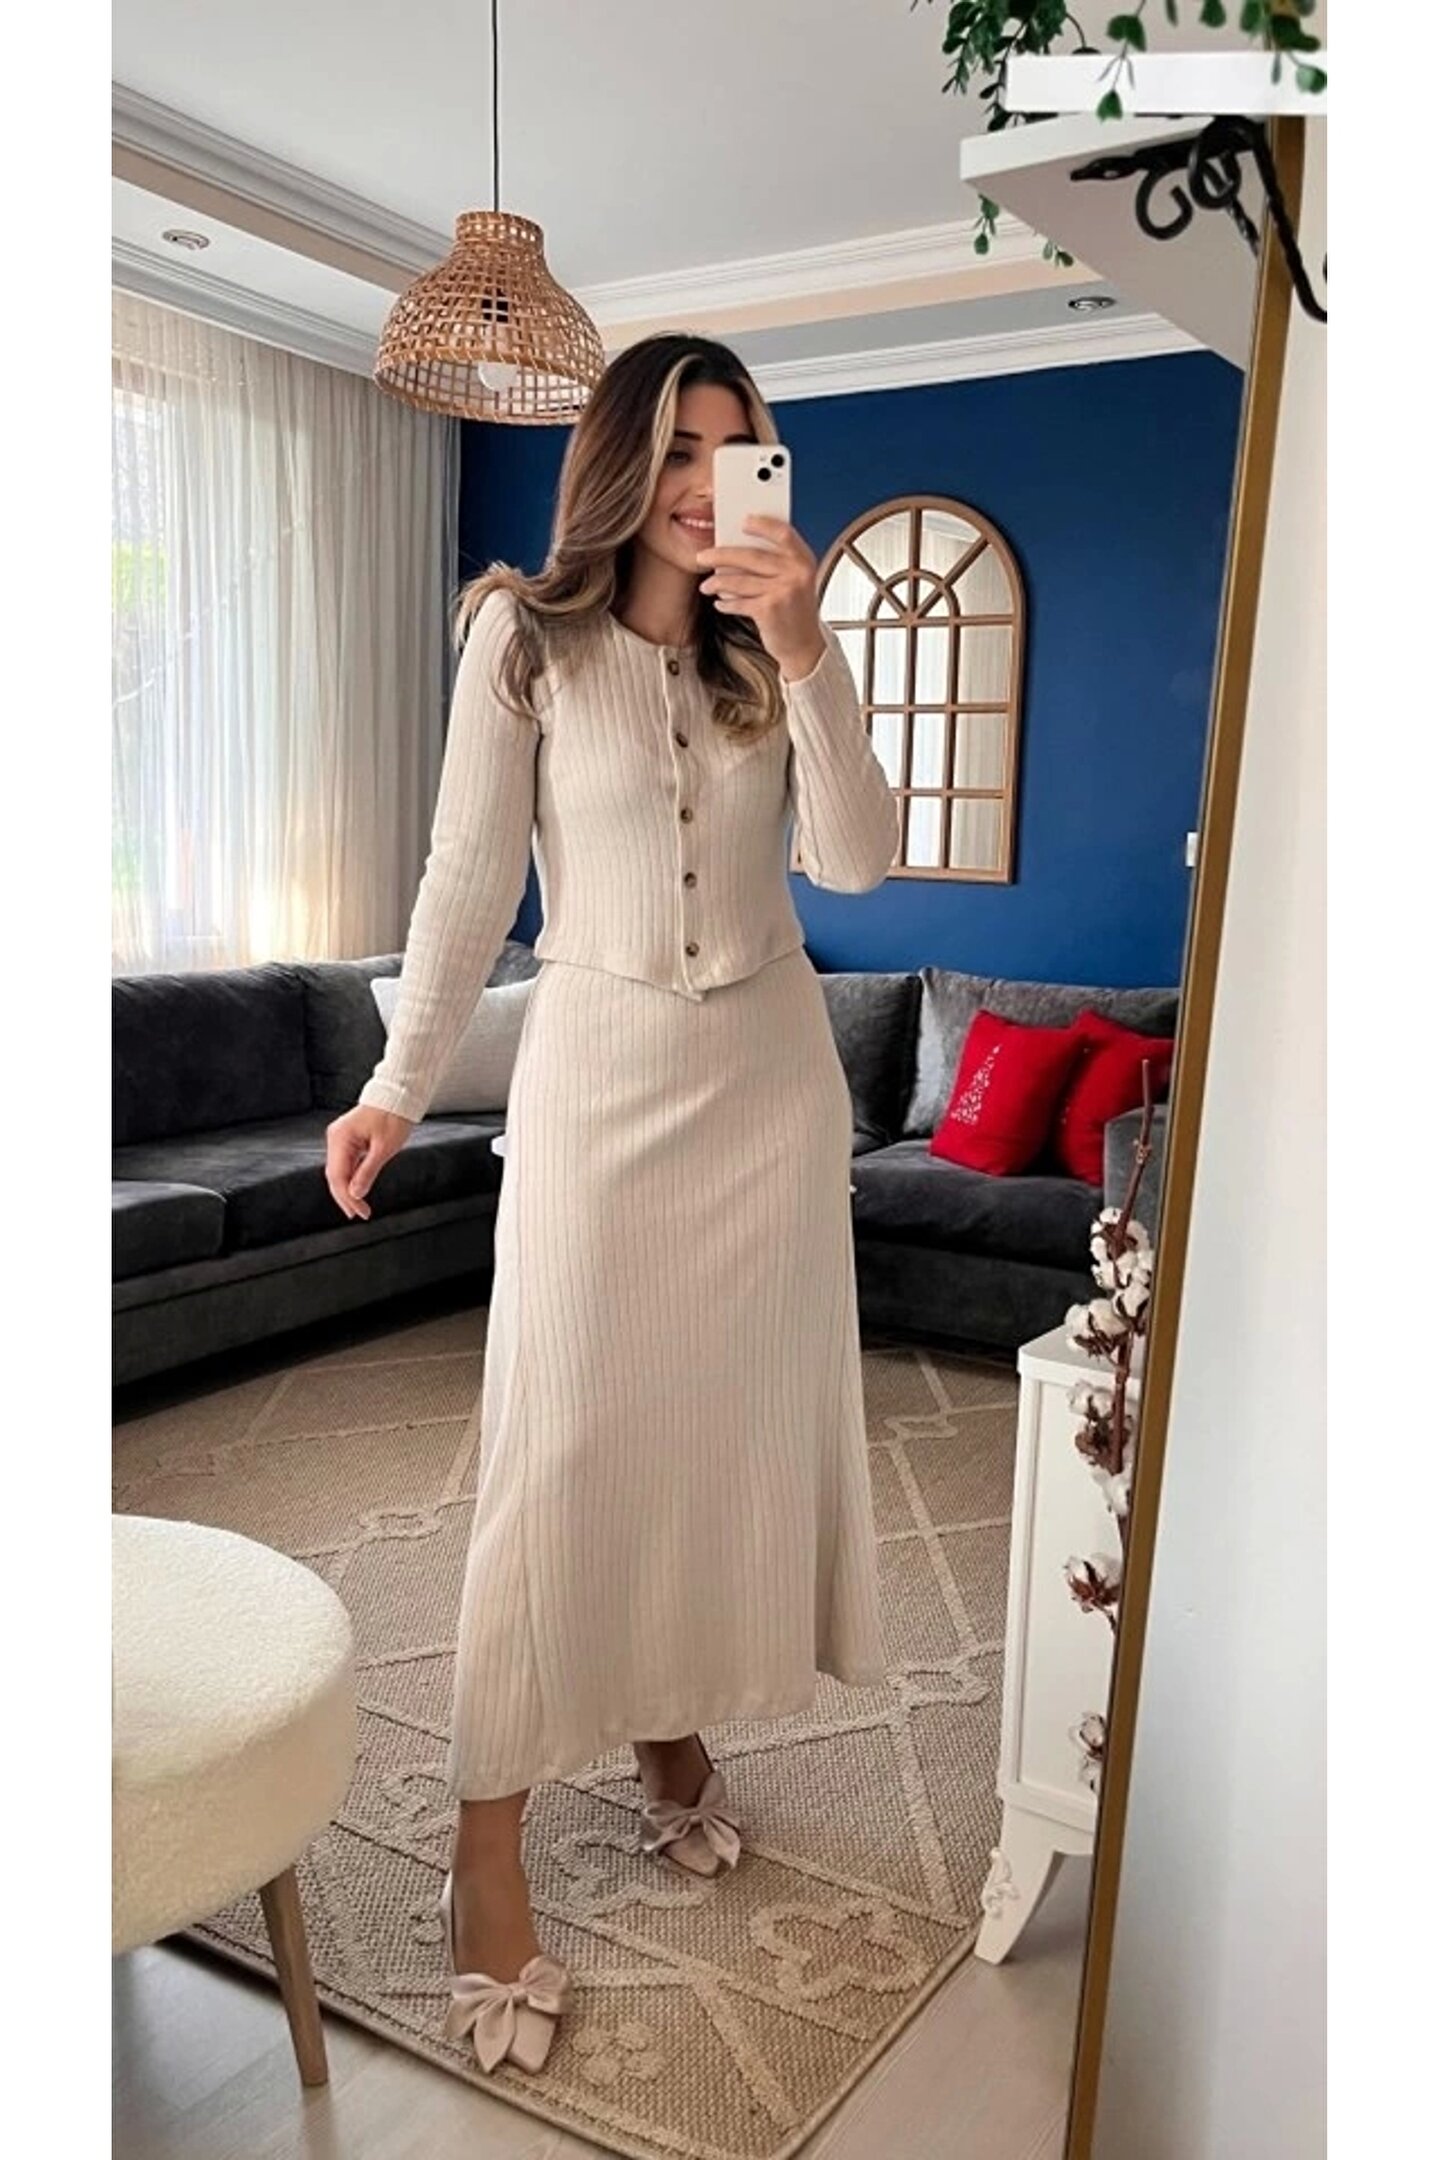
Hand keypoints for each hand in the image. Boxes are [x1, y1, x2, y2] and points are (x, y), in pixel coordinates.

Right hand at [324, 1105, 414, 1220]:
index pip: (338, 1176)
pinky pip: (345, 1163)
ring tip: (357, 1208)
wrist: (397, 1095)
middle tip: (358, 1215)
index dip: (348, 1197)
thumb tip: (356, 1194)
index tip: (361, 1212)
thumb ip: (368, 1172)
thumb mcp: (384, 1148)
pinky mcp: (347, 1139)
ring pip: (339, 1171)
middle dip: (346, 1197)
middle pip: (334, 1175)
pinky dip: (351, 1178)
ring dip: (347, 1189)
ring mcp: (339, 1138)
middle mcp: (335, 1137)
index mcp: (341, 1138)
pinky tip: (357, 1191)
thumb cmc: (393, 1117)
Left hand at [694, 515, 825, 678]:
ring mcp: (783, 592)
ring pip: (739, 580)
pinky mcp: (769, 610)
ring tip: (706, 585)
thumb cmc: (794, 611)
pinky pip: (739, 601)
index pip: (783, 533)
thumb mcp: (794, 581)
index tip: (742, 522)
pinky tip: (720, 603)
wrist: (803, 646)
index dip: (763, 525)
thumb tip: (735, 547)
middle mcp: (796, 574)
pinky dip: (726, 603)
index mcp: (803, 560)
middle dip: (721, 555)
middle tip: (702, 557)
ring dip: (717, 583)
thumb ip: (775, 563)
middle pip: (751, 556)